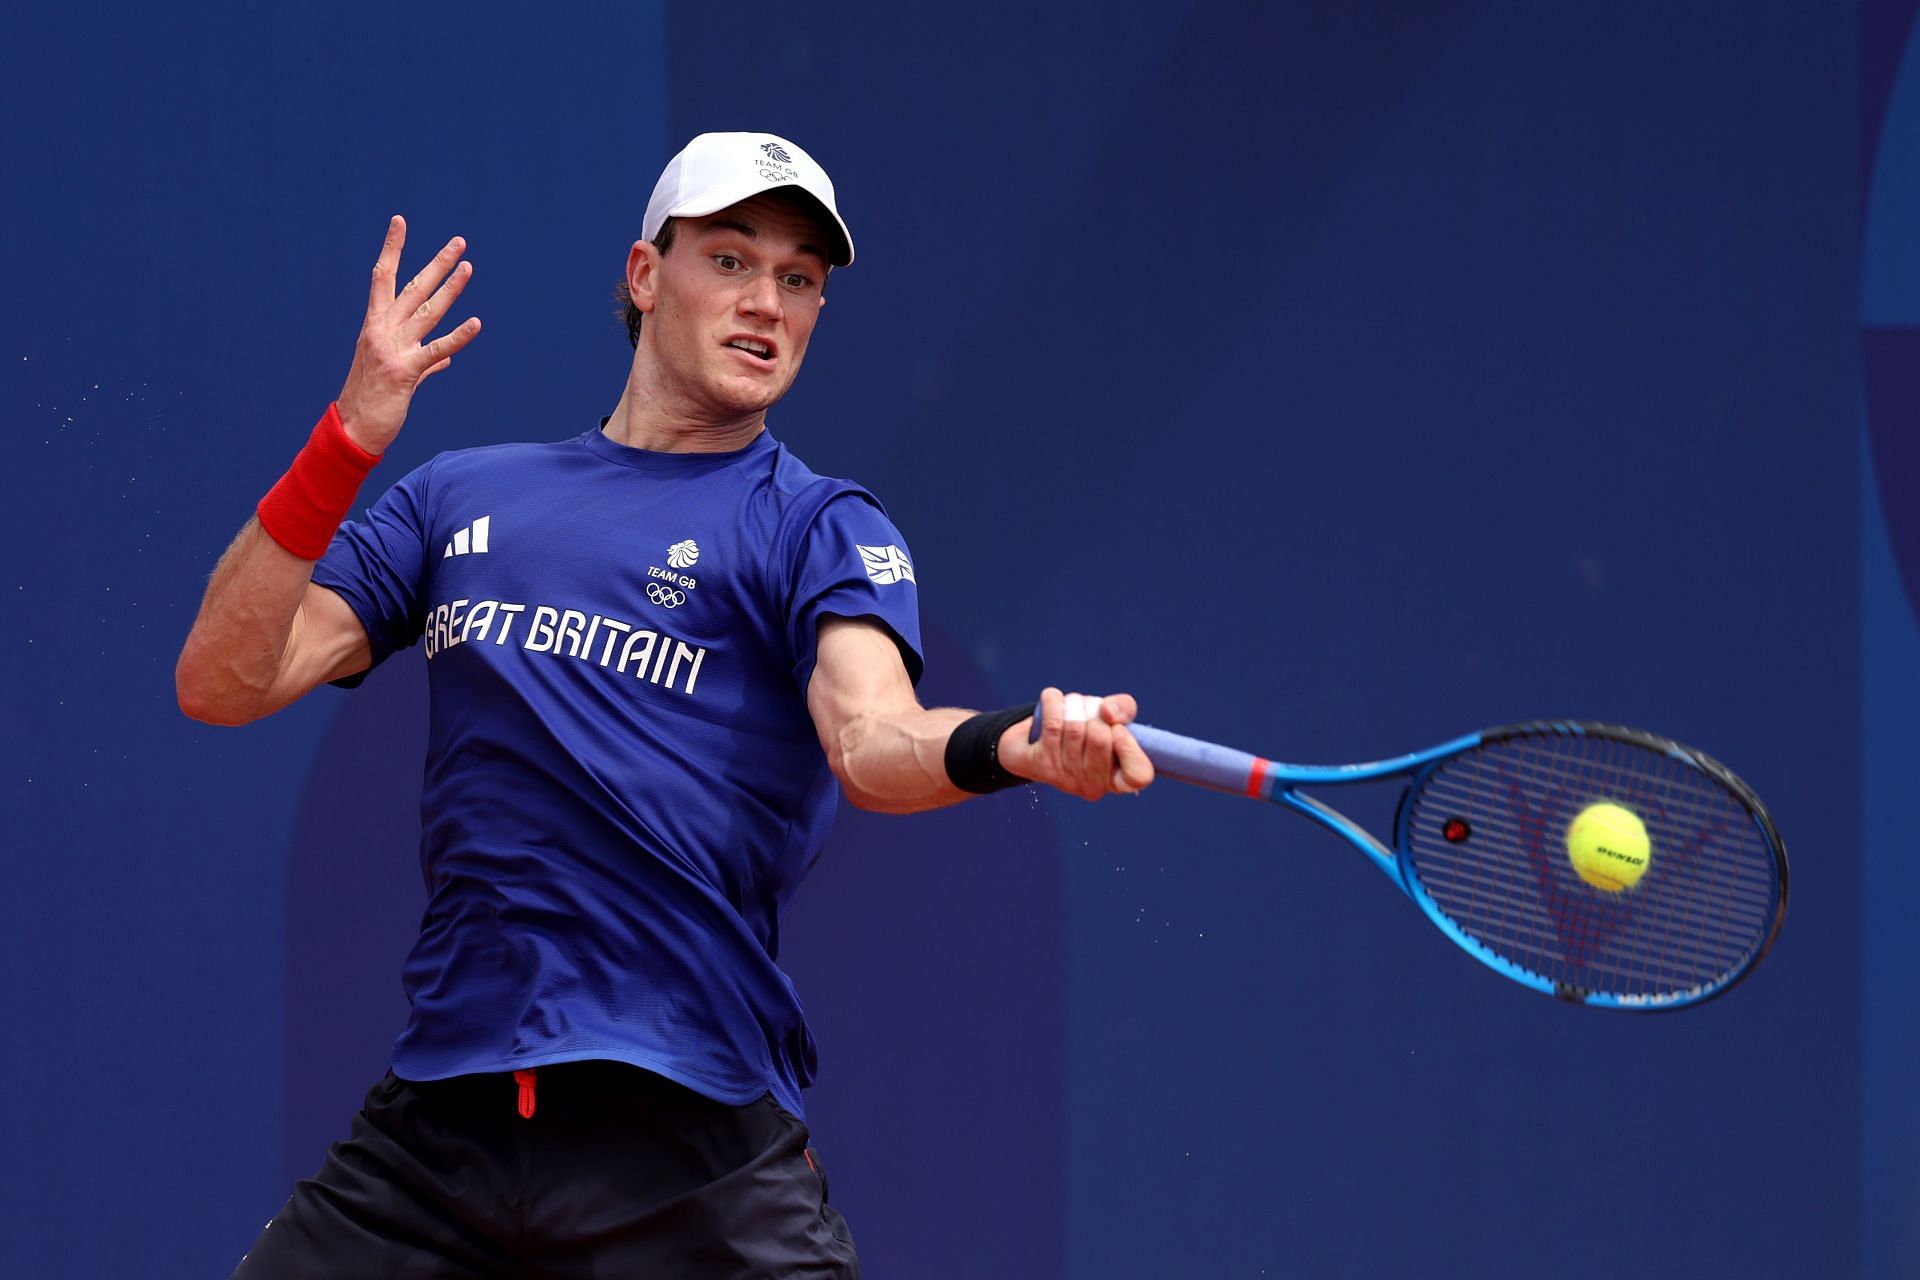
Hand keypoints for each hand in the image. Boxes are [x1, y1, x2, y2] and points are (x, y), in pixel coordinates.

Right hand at [335, 216, 481, 453]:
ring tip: (468, 268)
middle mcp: (382, 331)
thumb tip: (445, 358)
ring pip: (427, 312)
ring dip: (450, 289)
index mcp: (376, 325)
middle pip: (412, 288)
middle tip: (459, 241)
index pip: (383, 278)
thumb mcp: (397, 374)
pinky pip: (436, 350)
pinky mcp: (404, 372)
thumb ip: (424, 362)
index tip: (400, 222)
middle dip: (436, 263)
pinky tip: (476, 323)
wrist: (354, 430)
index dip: (393, 249)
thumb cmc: (373, 400)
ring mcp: (392, 349)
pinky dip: (458, 337)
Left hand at [999, 687, 1154, 800]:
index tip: (1119, 731)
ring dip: (1073, 704)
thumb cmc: (1081, 728)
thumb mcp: (1109, 717)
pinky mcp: (1040, 766)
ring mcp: (1064, 779)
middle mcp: (1092, 786)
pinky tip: (1051, 698)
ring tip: (1070, 704)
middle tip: (1087, 709)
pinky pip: (1052, 725)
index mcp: (1117, 779)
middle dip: (1094, 711)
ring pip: (1075, 728)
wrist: (1030, 740)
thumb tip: (1107, 713)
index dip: (1131, 749)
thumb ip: (1123, 710)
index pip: (1139, 776)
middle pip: (1101, 739)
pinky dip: (1053, 702)